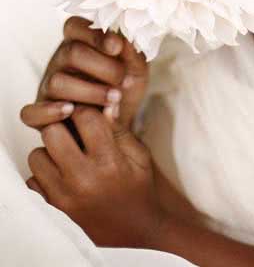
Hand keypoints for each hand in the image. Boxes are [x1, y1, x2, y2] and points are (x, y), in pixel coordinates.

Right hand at [21, 16, 148, 132]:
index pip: (75, 26)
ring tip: (114, 99)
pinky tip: (71, 111)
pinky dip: (50, 112)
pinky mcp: (39, 114)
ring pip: (57, 82)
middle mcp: (59, 61)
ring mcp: (47, 87)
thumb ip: (131, 51)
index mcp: (79, 42)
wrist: (118, 125)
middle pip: (71, 53)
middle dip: (102, 67)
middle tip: (123, 80)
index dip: (95, 34)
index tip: (117, 47)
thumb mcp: (135, 68)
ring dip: (89, 92)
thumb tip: (125, 39)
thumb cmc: (123, 89)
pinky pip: (31, 112)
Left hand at [25, 105, 164, 248]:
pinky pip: (33, 181)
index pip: (84, 117)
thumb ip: (120, 130)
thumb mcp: (139, 156)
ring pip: (37, 156)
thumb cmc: (139, 189)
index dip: (86, 109)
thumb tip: (106, 104)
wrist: (135, 232)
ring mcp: (64, 197)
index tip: (88, 113)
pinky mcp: (54, 210)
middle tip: (73, 131)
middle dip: (62, 126)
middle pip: (52, 132)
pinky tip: (63, 175)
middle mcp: (83, 179)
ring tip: (67, 154)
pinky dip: (44, 175)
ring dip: (50, 151)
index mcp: (109, 161)